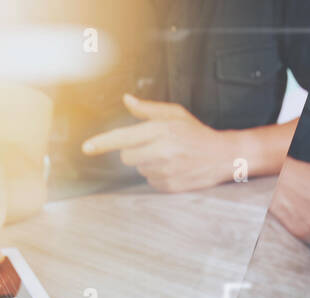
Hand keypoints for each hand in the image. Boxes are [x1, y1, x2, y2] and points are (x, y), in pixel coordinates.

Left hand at [81, 94, 239, 192]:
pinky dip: (157, 175)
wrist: (222, 156)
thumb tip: (127, 100)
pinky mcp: (169, 186)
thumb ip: (148, 109)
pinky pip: (150, 181)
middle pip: (126, 156)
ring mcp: (165, 171)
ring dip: (147, 163)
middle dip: (133, 150)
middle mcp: (161, 152)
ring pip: (138, 169)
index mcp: (160, 131)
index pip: (123, 138)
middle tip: (153, 145)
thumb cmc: (196, 133)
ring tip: (168, 156)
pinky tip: (172, 167)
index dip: (102, 143)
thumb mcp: (174, 114)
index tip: (86, 148)